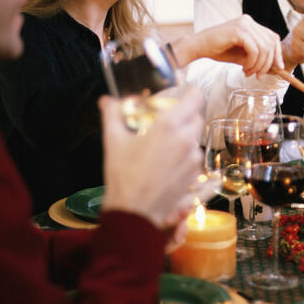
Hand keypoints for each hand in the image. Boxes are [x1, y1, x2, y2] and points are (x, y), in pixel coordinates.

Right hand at [99, 89, 204, 229]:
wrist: (133, 212)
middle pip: (197, 116)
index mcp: (169, 126)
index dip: (193, 92)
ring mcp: (194, 159)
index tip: (188, 90)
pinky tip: (170, 160)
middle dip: (187, 114)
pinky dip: (187, 154)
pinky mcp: (196, 175)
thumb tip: (106, 100)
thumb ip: (112, 115)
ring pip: (197, 137)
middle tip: (171, 118)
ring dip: (186, 135)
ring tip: (166, 143)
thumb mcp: (113, 141)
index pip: (195, 98)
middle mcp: (187, 140)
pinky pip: (196, 156)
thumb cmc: (123, 176)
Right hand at [188, 14, 283, 76]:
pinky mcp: (238, 31)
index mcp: (251, 24)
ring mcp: (244, 24)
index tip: (278, 68)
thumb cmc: (218, 50)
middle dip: (268, 63)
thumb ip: (257, 57)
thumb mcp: (242, 55)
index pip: (272, 37)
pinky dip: (252, 63)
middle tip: (259, 75)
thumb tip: (275, 67)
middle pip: (271, 43)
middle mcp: (249, 21)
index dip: (277, 54)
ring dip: (258, 65)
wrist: (198, 47)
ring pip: (264, 48)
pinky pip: (254, 50)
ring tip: (249, 73)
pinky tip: (244, 68)